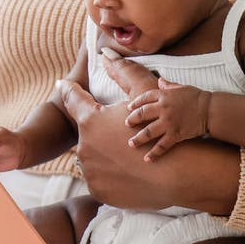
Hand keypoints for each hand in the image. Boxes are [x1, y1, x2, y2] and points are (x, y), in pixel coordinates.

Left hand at [56, 69, 239, 215]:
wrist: (181, 168)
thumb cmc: (164, 122)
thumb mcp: (144, 92)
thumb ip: (123, 72)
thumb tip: (106, 53)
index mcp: (91, 120)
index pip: (73, 99)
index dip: (69, 90)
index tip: (63, 84)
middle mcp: (85, 146)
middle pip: (86, 134)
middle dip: (100, 132)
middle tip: (120, 135)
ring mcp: (91, 171)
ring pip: (92, 158)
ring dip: (105, 155)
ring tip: (124, 155)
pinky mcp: (99, 190)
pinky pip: (100, 179)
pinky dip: (111, 175)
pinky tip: (125, 172)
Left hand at [126, 79, 210, 159]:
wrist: (210, 109)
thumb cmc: (197, 97)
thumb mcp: (181, 87)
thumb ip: (169, 85)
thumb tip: (160, 80)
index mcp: (164, 95)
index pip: (144, 98)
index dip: (135, 103)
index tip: (129, 108)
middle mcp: (163, 108)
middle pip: (142, 114)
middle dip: (132, 120)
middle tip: (126, 124)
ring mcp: (168, 122)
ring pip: (148, 132)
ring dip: (138, 138)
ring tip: (131, 143)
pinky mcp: (175, 134)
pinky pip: (162, 145)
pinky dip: (154, 153)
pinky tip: (147, 159)